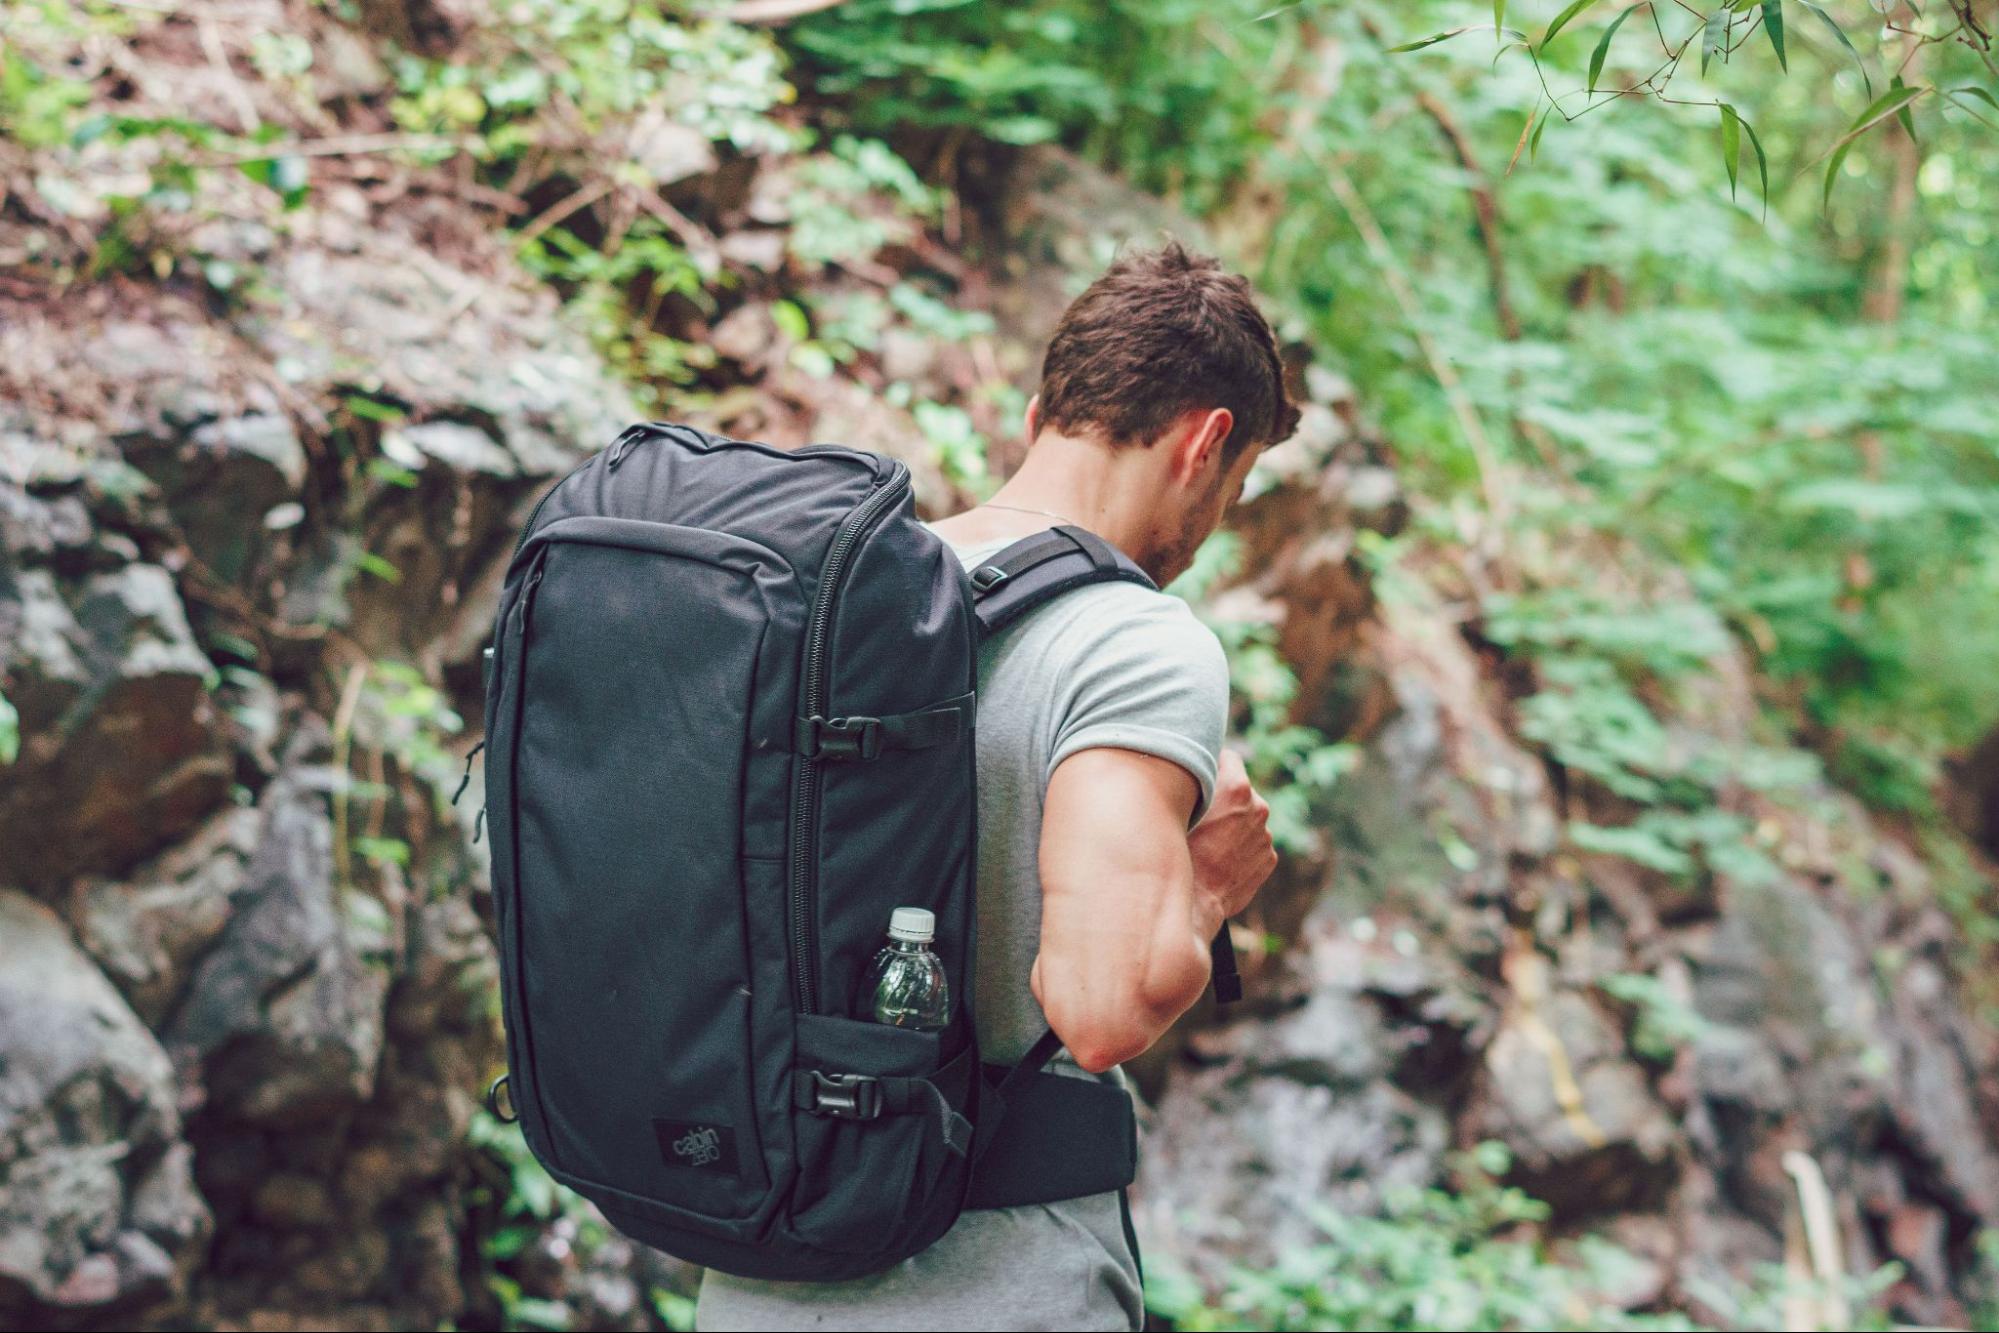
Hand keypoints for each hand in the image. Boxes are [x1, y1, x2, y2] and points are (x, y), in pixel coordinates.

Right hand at [1187, 749, 1275, 919]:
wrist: (1194, 903)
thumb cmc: (1179, 855)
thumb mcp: (1178, 811)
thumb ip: (1192, 786)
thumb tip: (1192, 771)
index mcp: (1238, 789)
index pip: (1229, 758)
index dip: (1211, 764)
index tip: (1200, 774)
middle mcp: (1259, 808)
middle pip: (1240, 790)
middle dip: (1224, 798)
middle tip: (1200, 816)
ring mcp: (1266, 835)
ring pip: (1248, 819)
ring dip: (1233, 825)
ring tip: (1207, 843)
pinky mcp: (1269, 858)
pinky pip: (1253, 843)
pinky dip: (1239, 847)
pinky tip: (1219, 859)